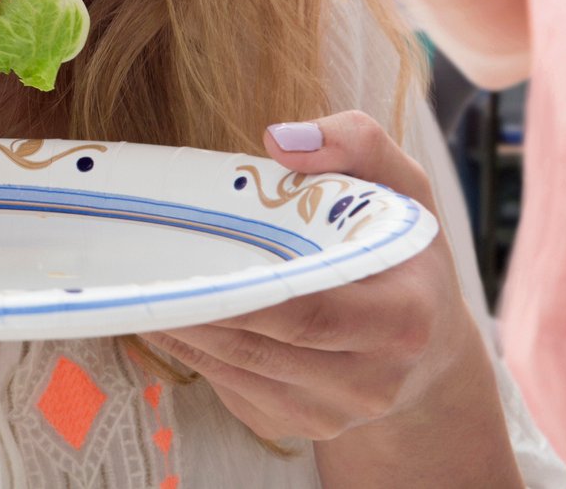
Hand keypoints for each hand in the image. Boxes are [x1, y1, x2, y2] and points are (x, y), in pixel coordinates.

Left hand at [148, 113, 511, 471]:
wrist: (425, 348)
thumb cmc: (401, 252)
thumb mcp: (401, 185)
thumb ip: (354, 142)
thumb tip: (278, 139)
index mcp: (404, 320)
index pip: (309, 313)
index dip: (242, 295)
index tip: (186, 264)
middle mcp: (373, 380)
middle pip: (260, 347)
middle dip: (195, 311)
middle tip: (140, 273)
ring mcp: (334, 413)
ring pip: (237, 372)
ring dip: (184, 332)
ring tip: (141, 287)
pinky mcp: (297, 427)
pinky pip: (232, 390)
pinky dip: (196, 353)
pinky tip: (172, 316)